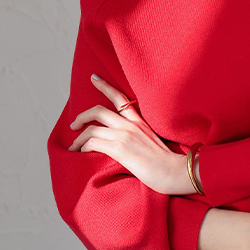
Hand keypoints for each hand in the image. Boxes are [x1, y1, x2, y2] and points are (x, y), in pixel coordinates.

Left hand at [68, 74, 193, 194]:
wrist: (175, 171)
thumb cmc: (167, 163)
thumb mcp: (153, 142)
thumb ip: (139, 137)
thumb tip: (126, 143)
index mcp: (139, 121)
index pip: (119, 98)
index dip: (104, 86)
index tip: (93, 78)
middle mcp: (130, 125)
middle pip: (98, 111)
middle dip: (81, 117)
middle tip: (74, 126)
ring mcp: (124, 135)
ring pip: (91, 129)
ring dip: (78, 139)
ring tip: (74, 148)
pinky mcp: (120, 149)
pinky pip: (93, 143)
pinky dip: (83, 147)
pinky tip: (83, 154)